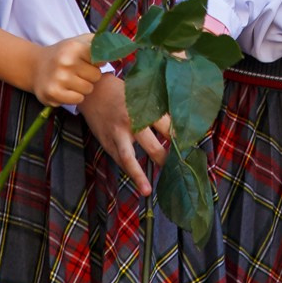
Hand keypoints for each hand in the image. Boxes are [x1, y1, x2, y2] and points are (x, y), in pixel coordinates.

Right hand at [32, 34, 100, 106]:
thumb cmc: (64, 54)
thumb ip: (101, 42)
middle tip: (78, 72)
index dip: (96, 62)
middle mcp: (66, 61)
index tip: (87, 61)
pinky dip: (75, 96)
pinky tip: (66, 89)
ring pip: (88, 89)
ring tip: (72, 80)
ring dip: (83, 87)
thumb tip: (121, 48)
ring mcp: (59, 78)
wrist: (35, 66)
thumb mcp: (80, 41)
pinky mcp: (53, 93)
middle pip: (96, 76)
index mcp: (74, 47)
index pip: (101, 59)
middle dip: (90, 76)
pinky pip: (78, 99)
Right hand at [81, 73, 167, 194]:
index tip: (188, 148)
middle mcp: (130, 123)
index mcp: (143, 109)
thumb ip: (156, 112)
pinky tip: (138, 181)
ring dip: (138, 175)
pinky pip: (119, 160)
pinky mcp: (106, 143)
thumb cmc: (122, 93)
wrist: (93, 92)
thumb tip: (176, 129)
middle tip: (176, 169)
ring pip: (128, 158)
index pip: (166, 127)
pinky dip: (129, 170)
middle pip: (151, 145)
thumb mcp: (141, 97)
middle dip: (164, 159)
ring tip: (147, 190)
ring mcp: (116, 135)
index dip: (178, 139)